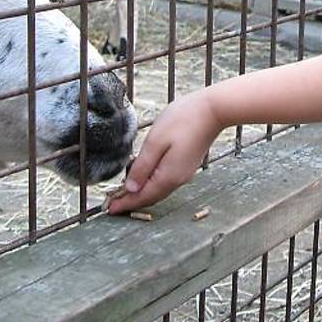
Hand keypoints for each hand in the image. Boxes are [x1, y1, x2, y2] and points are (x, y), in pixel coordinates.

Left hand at [107, 89, 222, 213]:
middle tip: (112, 203)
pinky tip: (143, 176)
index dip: (125, 204)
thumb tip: (130, 188)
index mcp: (168, 176)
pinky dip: (151, 184)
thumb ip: (142, 166)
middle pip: (151, 197)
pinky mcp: (187, 164)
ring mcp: (184, 173)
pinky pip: (165, 181)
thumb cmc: (183, 120)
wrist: (213, 110)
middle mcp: (178, 179)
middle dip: (131, 201)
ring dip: (141, 193)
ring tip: (123, 192)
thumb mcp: (155, 142)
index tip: (109, 210)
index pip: (142, 197)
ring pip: (158, 190)